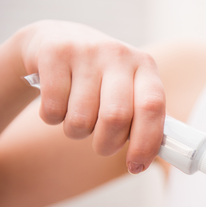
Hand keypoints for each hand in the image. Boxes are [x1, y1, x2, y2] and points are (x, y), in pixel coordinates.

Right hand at [20, 20, 164, 173]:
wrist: (56, 39)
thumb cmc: (100, 80)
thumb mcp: (129, 89)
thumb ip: (144, 118)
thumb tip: (152, 157)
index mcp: (145, 66)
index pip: (153, 107)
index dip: (146, 142)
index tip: (135, 167)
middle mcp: (119, 54)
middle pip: (116, 117)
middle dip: (107, 144)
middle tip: (102, 145)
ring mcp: (86, 51)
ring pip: (81, 118)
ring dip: (77, 132)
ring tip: (78, 116)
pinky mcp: (54, 53)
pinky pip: (53, 109)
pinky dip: (52, 119)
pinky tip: (57, 102)